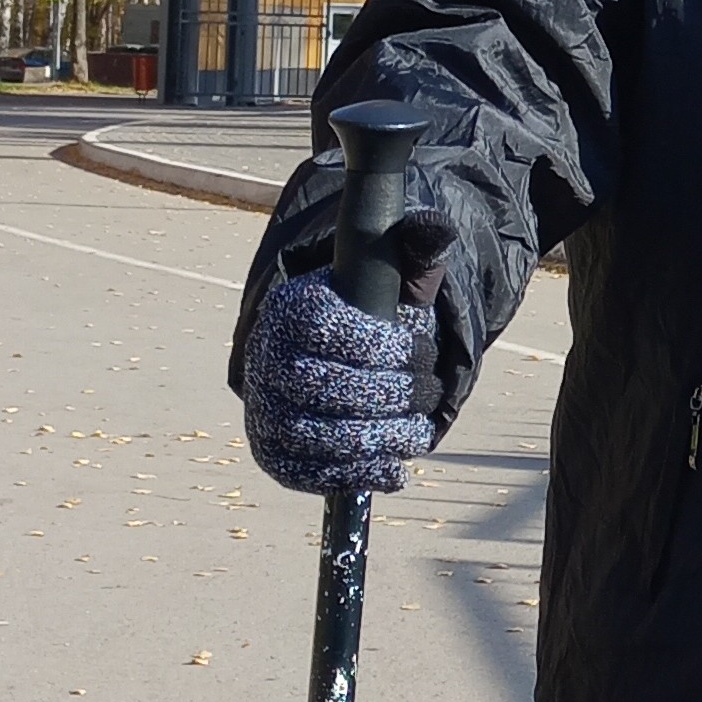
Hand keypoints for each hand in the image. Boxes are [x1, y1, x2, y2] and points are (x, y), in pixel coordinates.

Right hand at [242, 271, 439, 494]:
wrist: (321, 359)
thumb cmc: (364, 319)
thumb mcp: (386, 282)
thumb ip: (412, 257)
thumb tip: (437, 229)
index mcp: (291, 308)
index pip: (332, 329)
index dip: (381, 345)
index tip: (418, 348)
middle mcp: (266, 358)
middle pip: (328, 386)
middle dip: (390, 393)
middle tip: (428, 391)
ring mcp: (265, 410)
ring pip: (322, 434)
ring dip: (381, 438)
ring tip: (417, 430)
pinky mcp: (273, 454)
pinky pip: (312, 473)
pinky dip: (358, 473)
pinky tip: (393, 466)